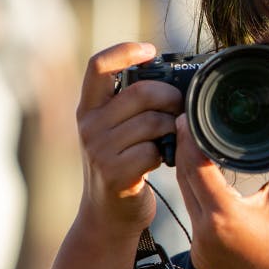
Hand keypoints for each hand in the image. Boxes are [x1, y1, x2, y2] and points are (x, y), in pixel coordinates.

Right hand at [74, 43, 181, 238]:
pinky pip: (153, 150)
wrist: (107, 217)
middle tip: (180, 109)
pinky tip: (164, 161)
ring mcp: (98, 149)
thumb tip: (173, 81)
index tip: (150, 50)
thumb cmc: (122, 168)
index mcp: (88, 108)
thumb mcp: (115, 132)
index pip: (98, 66)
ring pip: (152, 121)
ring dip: (172, 129)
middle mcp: (88, 125)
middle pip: (140, 92)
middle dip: (170, 97)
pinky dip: (166, 154)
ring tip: (172, 138)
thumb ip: (130, 106)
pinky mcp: (113, 172)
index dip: (125, 51)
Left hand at [173, 117, 268, 268]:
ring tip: (198, 152)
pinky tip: (210, 190)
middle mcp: (204, 233)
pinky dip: (200, 202)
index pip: (196, 167)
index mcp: (224, 216)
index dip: (190, 139)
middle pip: (185, 181)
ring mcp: (199, 248)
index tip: (187, 118)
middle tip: (189, 126)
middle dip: (186, 152)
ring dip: (191, 176)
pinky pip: (194, 221)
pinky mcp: (200, 257)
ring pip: (188, 201)